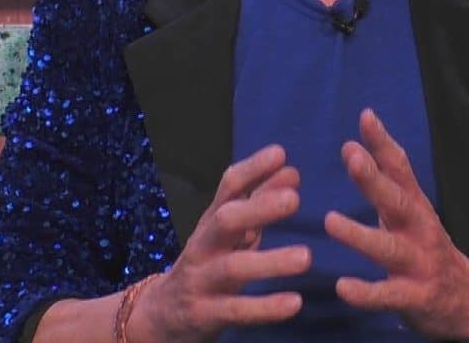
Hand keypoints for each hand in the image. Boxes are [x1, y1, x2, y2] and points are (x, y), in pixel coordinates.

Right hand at [131, 144, 310, 342]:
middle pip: (226, 221)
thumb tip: (291, 171)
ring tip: (306, 257)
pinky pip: (236, 310)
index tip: (280, 154)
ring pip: (233, 268)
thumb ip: (259, 202)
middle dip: (258, 208)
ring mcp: (202, 280)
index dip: (252, 169)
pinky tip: (294, 302)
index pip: (228, 188)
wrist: (161, 314)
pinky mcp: (205, 314)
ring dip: (270, 261)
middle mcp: (203, 245)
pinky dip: (265, 307)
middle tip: (294, 199)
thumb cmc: (208, 263)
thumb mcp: (231, 232)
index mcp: (212, 221)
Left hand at [325, 109, 468, 339]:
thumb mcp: (410, 213)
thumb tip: (351, 147)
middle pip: (397, 201)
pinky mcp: (415, 297)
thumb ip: (384, 184)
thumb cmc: (426, 250)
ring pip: (388, 248)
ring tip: (331, 221)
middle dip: (374, 178)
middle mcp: (420, 230)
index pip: (401, 169)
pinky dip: (366, 292)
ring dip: (360, 235)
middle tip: (352, 156)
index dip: (383, 143)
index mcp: (415, 207)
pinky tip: (343, 287)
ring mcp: (419, 264)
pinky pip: (388, 296)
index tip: (366, 116)